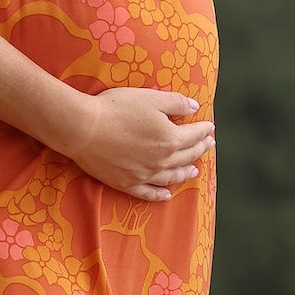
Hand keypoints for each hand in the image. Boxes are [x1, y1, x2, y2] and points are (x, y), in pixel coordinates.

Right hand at [55, 87, 213, 203]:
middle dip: (200, 149)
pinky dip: (159, 195)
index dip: (204, 130)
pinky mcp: (126, 183)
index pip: (193, 135)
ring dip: (185, 173)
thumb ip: (175, 103)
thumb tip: (195, 108)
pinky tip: (166, 195)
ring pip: (171, 177)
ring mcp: (144, 175)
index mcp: (170, 138)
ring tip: (194, 171)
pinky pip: (148, 193)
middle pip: (186, 156)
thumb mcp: (150, 98)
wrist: (83, 129)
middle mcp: (161, 161)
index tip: (210, 127)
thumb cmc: (116, 109)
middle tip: (208, 145)